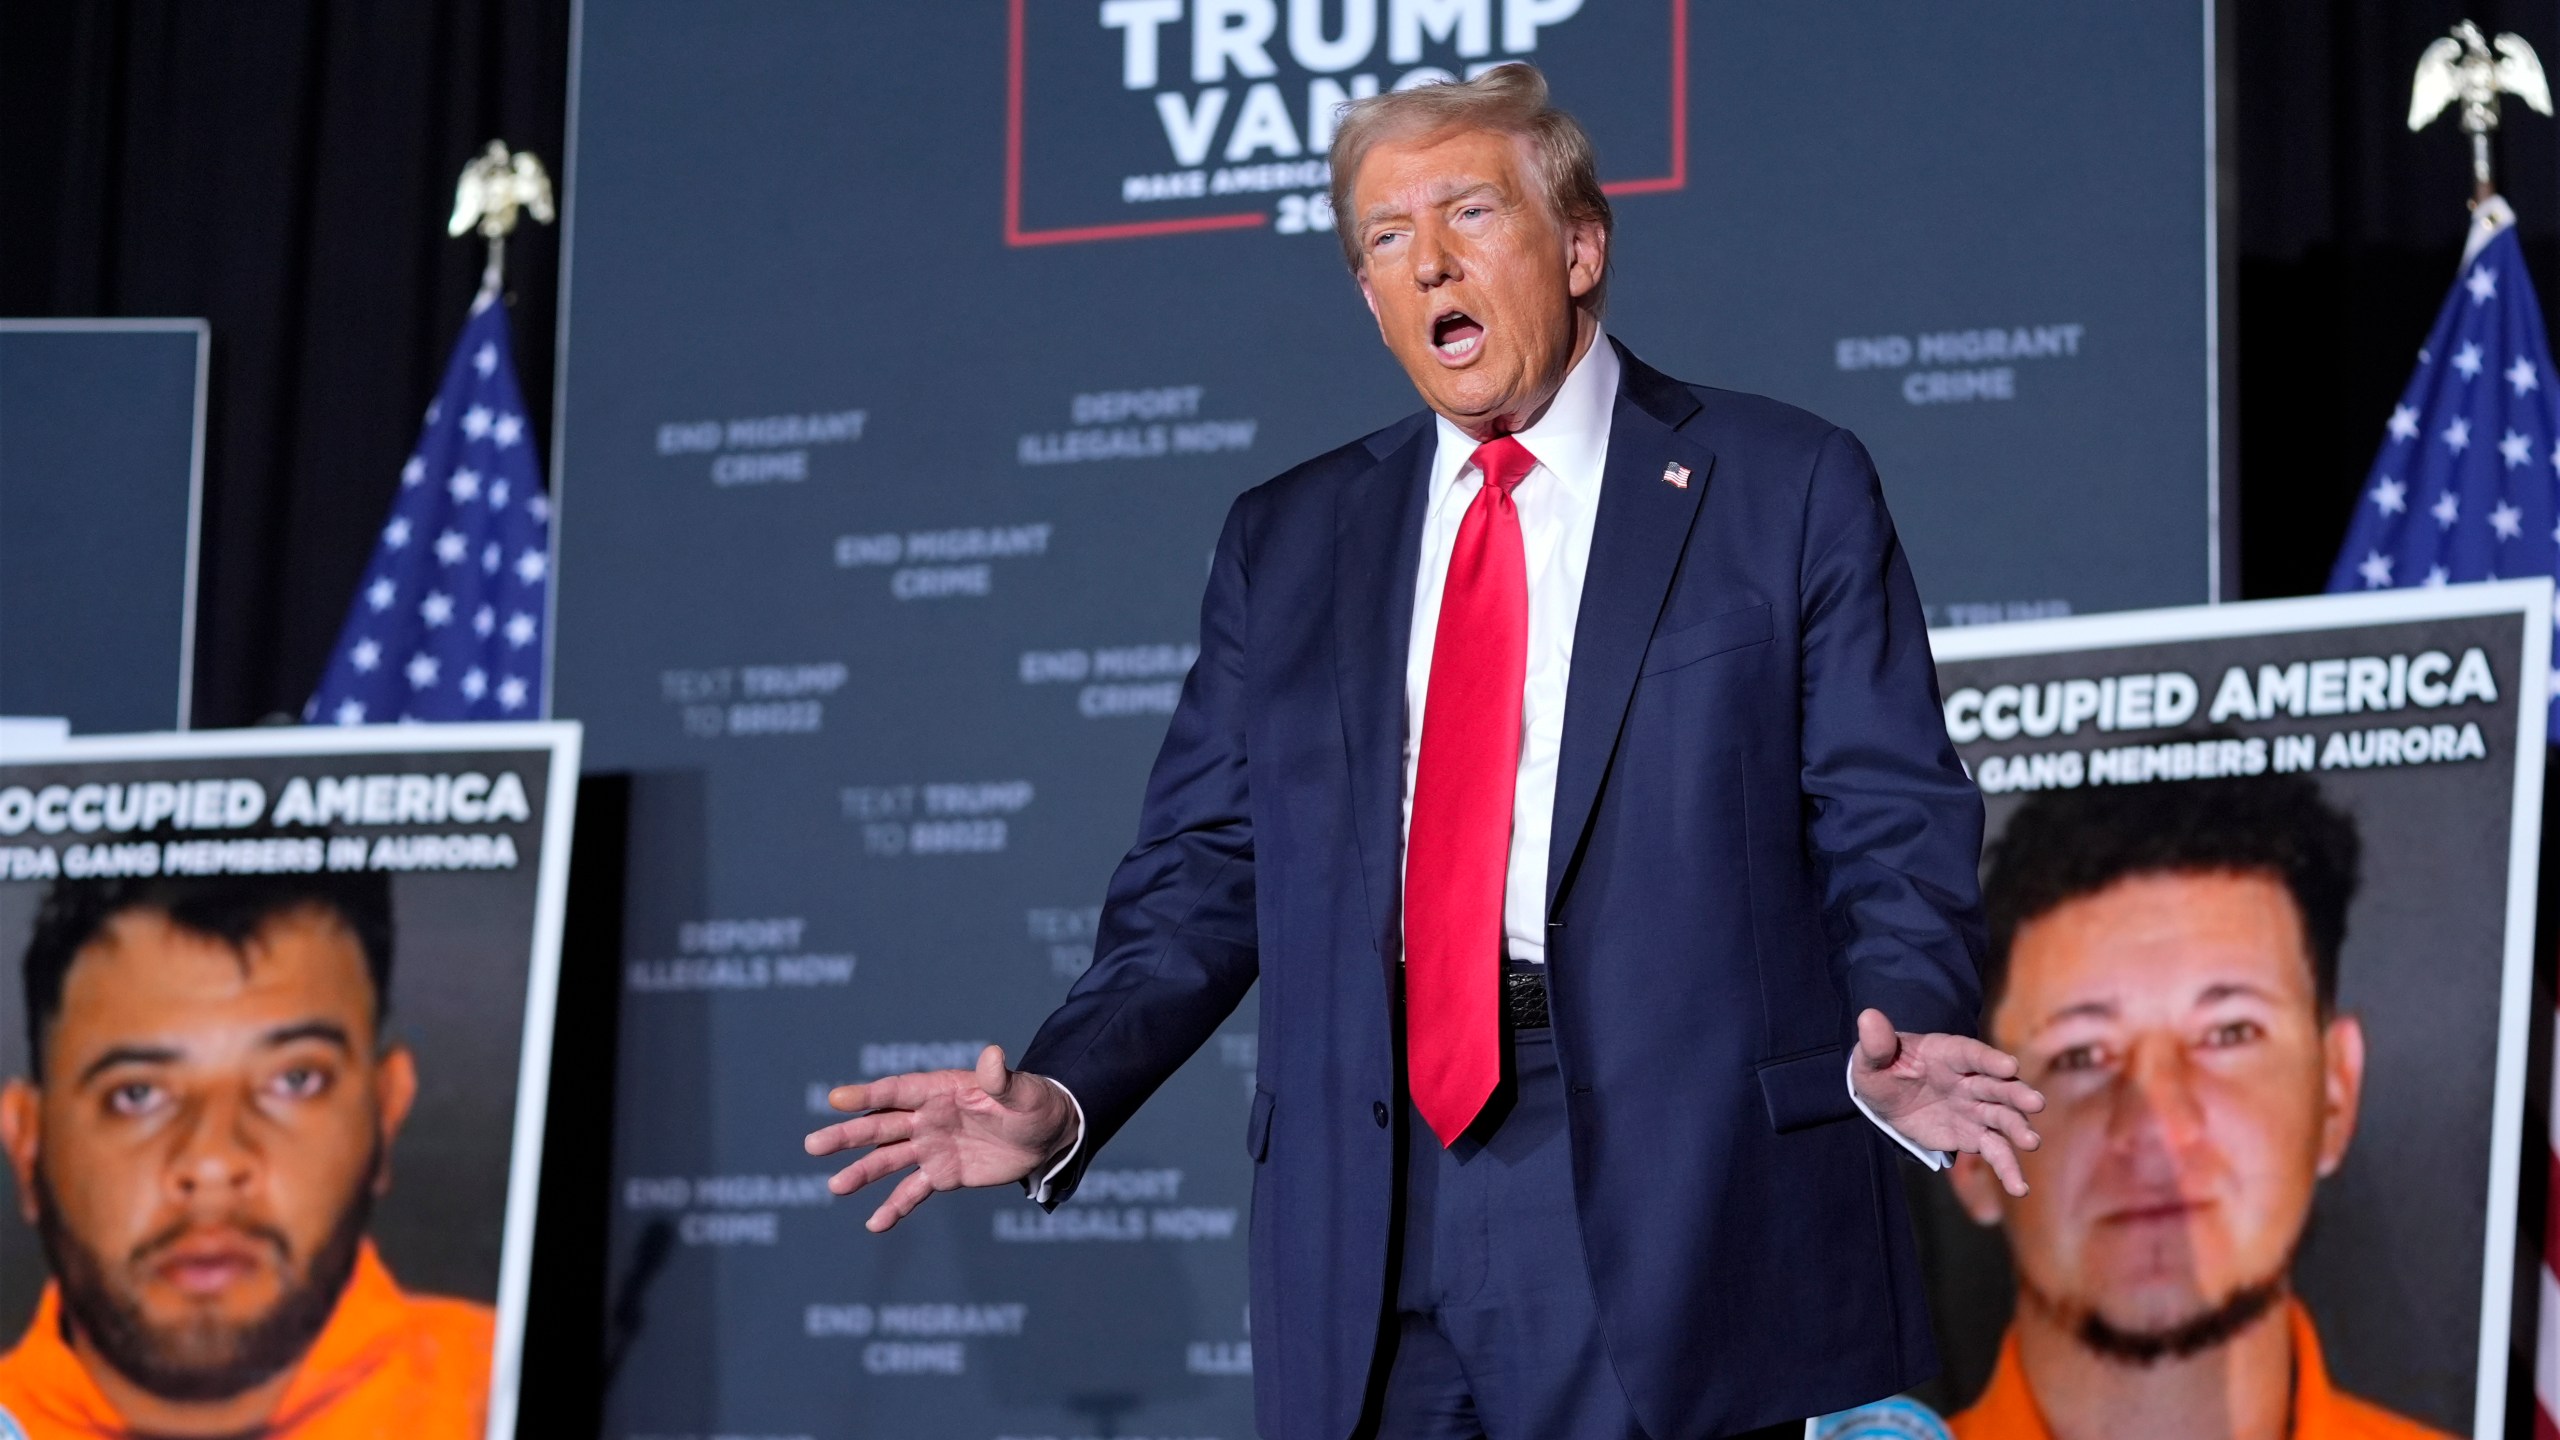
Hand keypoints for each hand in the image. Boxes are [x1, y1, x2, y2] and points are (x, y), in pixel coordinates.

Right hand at [803, 1044, 1077, 1231]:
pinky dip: (894, 1208)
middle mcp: (928, 1117)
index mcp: (941, 1090)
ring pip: (888, 1161)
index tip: (836, 1099)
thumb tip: (993, 1055)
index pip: (897, 1091)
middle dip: (847, 1135)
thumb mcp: (1022, 1091)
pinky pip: (912, 1192)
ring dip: (861, 1173)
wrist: (1047, 1134)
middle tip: (812, 1145)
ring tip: (835, 1187)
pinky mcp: (943, 1174)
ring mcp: (932, 1147)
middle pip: (881, 1126)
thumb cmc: (1034, 1103)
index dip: (868, 1095)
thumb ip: (1001, 1080)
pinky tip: (875, 1225)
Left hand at [1849, 1008, 2043, 1196]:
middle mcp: (1969, 1080)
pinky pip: (1994, 1150)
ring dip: (2017, 1129)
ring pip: (2002, 1118)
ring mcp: (1974, 1108)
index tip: (2009, 1067)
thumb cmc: (1882, 1070)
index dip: (1990, 1059)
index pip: (1972, 1054)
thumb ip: (1874, 1044)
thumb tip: (1867, 1016)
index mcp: (1948, 1054)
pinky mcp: (1972, 1134)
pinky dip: (2007, 1168)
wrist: (1887, 1096)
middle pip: (1997, 1086)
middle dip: (2015, 1094)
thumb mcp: (1870, 1059)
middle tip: (2035, 1104)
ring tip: (2030, 1142)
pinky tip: (2018, 1188)